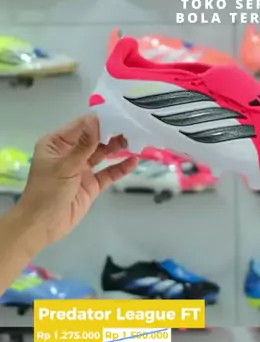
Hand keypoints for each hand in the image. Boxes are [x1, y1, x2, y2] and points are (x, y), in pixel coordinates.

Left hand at [17, 115, 136, 248]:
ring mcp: (81, 169)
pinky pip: (107, 173)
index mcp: (57, 143)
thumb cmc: (48, 192)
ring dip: (117, 149)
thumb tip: (95, 120)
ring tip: (135, 141)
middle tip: (132, 128)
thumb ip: (83, 145)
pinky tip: (133, 162)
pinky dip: (119, 168)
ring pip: (102, 155)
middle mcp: (70, 153)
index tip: (119, 116)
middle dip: (111, 134)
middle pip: (93, 139)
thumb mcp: (65, 166)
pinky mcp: (91, 185)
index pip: (80, 126)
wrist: (43, 225)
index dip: (99, 122)